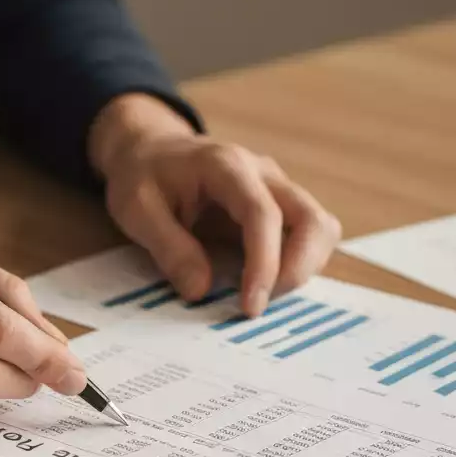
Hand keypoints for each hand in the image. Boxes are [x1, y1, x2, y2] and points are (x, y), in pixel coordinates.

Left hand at [90, 94, 341, 315]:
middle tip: (259, 305)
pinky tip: (261, 284)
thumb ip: (168, 248)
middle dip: (297, 269)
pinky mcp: (278, 207)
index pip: (263, 214)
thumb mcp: (136, 210)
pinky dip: (294, 265)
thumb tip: (200, 291)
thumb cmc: (142, 176)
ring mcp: (276, 189)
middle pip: (311, 219)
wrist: (150, 150)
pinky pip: (306, 237)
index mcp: (227, 166)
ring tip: (259, 295)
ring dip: (301, 269)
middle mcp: (263, 174)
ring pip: (319, 228)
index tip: (250, 306)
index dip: (263, 263)